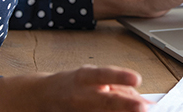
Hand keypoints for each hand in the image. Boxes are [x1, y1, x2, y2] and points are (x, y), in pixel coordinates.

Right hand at [0, 65, 150, 111]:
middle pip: (104, 101)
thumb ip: (118, 87)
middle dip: (125, 105)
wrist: (38, 97)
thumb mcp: (91, 78)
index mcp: (84, 78)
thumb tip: (144, 100)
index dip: (120, 77)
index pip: (104, 75)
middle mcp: (79, 95)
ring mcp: (74, 111)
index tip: (137, 79)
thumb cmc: (71, 85)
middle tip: (142, 107)